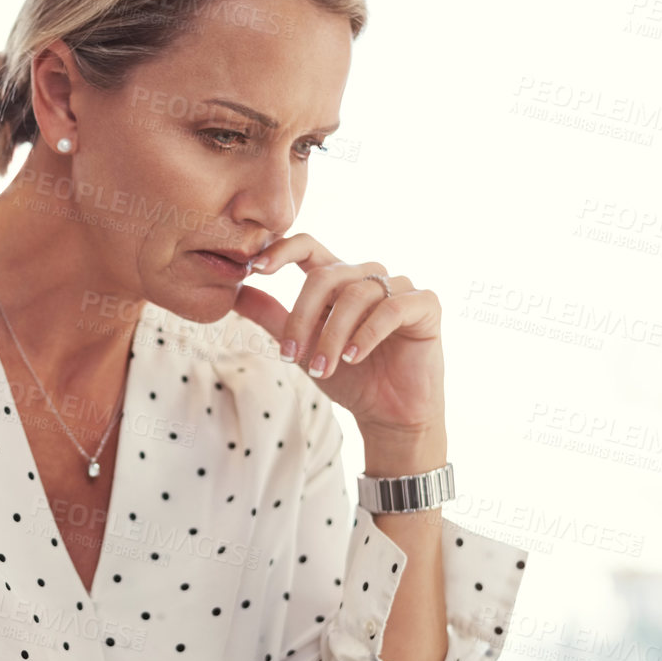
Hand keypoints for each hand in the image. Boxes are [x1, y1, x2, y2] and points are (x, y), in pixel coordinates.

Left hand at [232, 231, 443, 435]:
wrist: (389, 414)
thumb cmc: (350, 377)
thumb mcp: (303, 347)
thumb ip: (273, 317)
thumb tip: (236, 291)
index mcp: (338, 280)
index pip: (308, 246)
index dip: (282, 250)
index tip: (256, 269)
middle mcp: (368, 277)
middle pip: (326, 276)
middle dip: (302, 317)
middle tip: (291, 356)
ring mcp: (399, 288)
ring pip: (356, 295)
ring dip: (333, 336)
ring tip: (324, 368)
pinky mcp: (425, 305)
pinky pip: (392, 309)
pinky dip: (367, 334)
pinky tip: (354, 357)